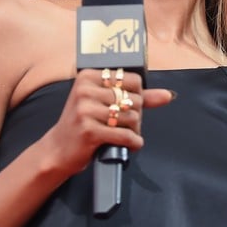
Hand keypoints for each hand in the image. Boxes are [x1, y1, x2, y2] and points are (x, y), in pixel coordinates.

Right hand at [45, 68, 175, 174]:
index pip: (133, 80)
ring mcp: (85, 110)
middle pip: (134, 100)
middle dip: (136, 117)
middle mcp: (85, 90)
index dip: (137, 96)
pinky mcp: (89, 131)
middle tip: (124, 125)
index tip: (126, 107)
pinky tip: (128, 145)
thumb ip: (138, 96)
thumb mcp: (105, 104)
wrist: (58, 149)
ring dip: (134, 131)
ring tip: (123, 135)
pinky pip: (126, 136)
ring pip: (133, 118)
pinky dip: (133, 143)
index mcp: (88, 76)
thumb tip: (168, 95)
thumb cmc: (84, 124)